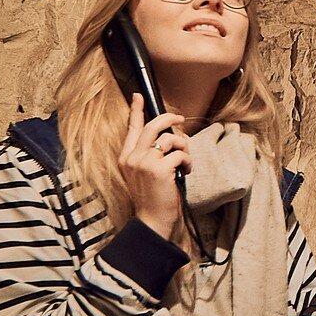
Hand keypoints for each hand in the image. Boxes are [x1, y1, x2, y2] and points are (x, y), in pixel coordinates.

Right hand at [119, 95, 188, 236]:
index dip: (136, 110)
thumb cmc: (152, 197)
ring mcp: (145, 162)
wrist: (151, 220)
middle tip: (180, 119)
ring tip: (184, 162)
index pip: (132, 129)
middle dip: (169, 118)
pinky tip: (186, 172)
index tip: (138, 96)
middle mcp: (133, 157)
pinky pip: (181, 154)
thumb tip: (167, 136)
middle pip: (153, 126)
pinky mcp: (159, 169)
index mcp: (126, 157)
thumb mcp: (143, 173)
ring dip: (184, 148)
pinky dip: (188, 161)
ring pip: (170, 139)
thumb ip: (149, 155)